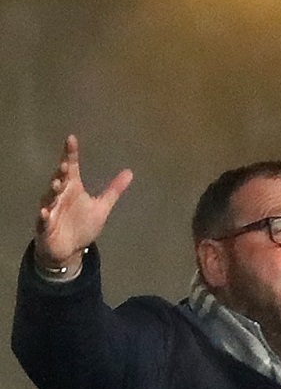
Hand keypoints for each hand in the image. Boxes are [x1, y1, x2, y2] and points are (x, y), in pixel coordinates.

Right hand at [35, 135, 131, 273]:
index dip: (70, 154)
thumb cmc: (82, 225)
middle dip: (61, 173)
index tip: (71, 139)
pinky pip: (43, 221)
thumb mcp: (101, 207)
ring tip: (57, 183)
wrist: (69, 249)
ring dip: (52, 191)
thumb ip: (113, 190)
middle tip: (65, 165)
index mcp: (72, 188)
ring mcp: (51, 210)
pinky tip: (45, 212)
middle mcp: (60, 196)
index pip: (71, 168)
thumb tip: (130, 172)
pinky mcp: (45, 227)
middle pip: (59, 181)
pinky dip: (44, 216)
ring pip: (49, 198)